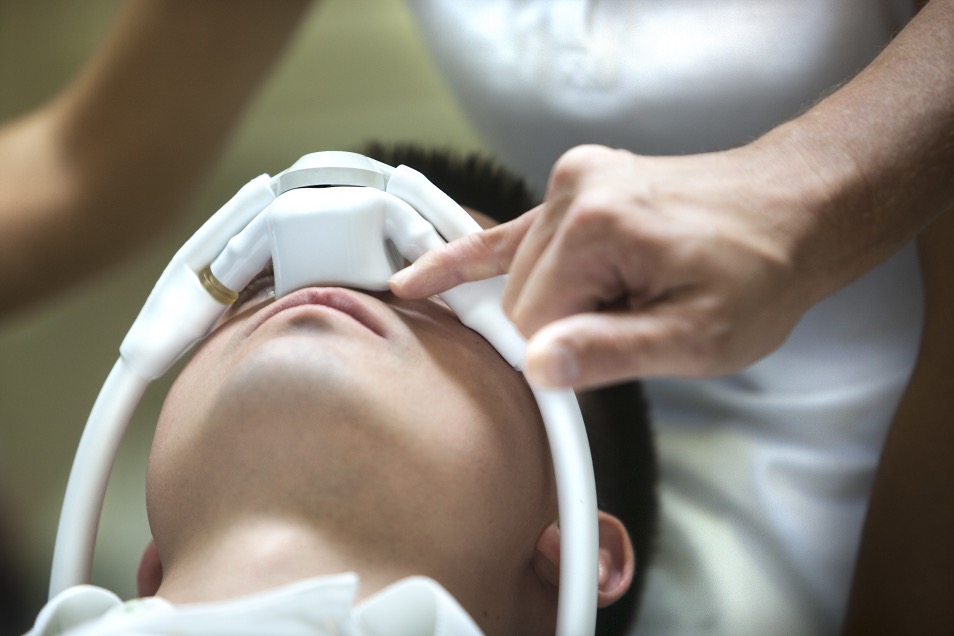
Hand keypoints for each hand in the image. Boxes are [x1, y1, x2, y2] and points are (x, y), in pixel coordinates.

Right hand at [391, 143, 838, 387]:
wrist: (793, 209)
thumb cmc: (759, 274)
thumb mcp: (702, 337)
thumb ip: (613, 352)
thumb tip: (536, 368)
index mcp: (598, 227)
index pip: (530, 324)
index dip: (559, 360)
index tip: (593, 372)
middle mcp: (572, 191)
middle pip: (518, 299)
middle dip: (560, 330)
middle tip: (629, 328)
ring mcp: (568, 180)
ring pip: (516, 275)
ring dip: (554, 303)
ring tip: (622, 296)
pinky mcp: (571, 182)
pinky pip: (506, 232)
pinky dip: (469, 259)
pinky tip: (419, 280)